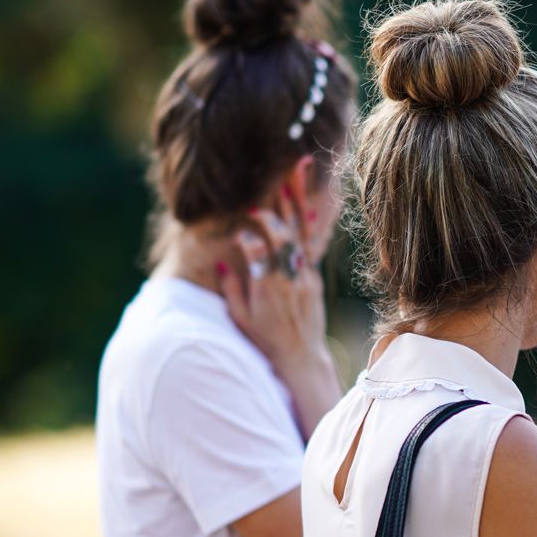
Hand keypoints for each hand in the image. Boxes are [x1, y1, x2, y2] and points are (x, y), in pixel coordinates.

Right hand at [216, 195, 326, 380]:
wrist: (300, 356)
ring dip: (297, 206)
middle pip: (284, 238)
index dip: (248, 239)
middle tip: (272, 186)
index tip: (241, 232)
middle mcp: (289, 279)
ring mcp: (305, 278)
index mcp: (267, 289)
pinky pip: (311, 247)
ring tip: (295, 180)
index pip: (258, 254)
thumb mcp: (241, 318)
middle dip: (277, 212)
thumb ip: (231, 289)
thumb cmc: (265, 339)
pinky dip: (309, 226)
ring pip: (301, 236)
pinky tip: (309, 208)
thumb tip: (223, 261)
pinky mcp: (314, 279)